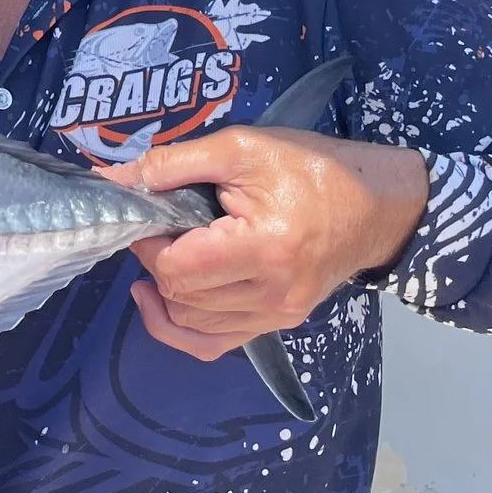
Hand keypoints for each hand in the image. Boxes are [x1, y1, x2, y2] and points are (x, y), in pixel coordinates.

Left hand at [110, 127, 428, 359]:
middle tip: (159, 229)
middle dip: (155, 263)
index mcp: (265, 249)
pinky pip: (214, 344)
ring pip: (191, 326)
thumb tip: (112, 179)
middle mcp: (272, 295)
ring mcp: (278, 316)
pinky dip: (181, 326)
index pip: (178, 268)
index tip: (149, 214)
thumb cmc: (312, 169)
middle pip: (181, 298)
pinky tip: (165, 298)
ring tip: (166, 254)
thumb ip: (173, 164)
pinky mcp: (279, 323)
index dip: (147, 243)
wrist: (379, 204)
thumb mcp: (241, 149)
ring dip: (166, 293)